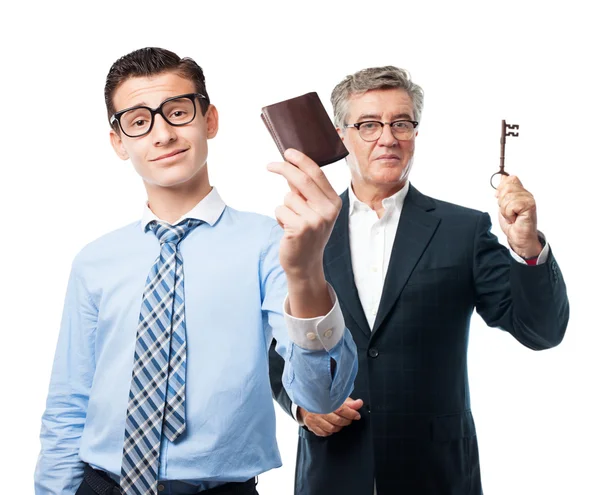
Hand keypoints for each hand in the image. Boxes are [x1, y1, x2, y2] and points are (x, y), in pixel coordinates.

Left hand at [267, 149, 341, 278]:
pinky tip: (288, 230)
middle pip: (302, 180)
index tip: (288, 152)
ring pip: (288, 197)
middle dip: (284, 169)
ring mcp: (315, 220)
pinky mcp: (300, 228)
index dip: (301, 160)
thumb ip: (306, 192)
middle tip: (270, 165)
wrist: (306, 264)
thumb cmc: (308, 234)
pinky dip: (279, 218)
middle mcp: (328, 211)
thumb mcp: (314, 211)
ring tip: (292, 222)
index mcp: (334, 203)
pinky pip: (280, 210)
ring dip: (284, 207)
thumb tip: (291, 169)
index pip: (317, 174)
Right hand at [298, 397, 363, 436]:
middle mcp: (319, 410)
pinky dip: (330, 431)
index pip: (341, 410)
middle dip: (346, 421)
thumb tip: (359, 403)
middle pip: (337, 420)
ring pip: (331, 428)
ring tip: (340, 423)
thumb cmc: (324, 401)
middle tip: (349, 419)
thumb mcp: (337, 399)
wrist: (306, 402)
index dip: (351, 414)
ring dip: (339, 427)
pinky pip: (324, 433)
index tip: (357, 415)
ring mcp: (314, 419)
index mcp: (326, 401)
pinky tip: (331, 426)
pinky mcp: (311, 426)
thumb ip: (349, 403)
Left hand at [495, 175, 541, 258]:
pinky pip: (511, 205)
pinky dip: (508, 214)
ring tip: (511, 217)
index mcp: (521, 192)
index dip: (501, 189)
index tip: (499, 199)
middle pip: (507, 186)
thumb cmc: (512, 223)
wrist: (518, 237)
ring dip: (505, 210)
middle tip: (508, 212)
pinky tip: (514, 219)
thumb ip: (503, 191)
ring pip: (508, 197)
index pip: (510, 178)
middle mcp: (526, 194)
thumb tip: (502, 177)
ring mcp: (529, 199)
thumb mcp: (504, 204)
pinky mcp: (529, 206)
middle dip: (502, 202)